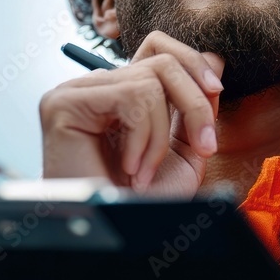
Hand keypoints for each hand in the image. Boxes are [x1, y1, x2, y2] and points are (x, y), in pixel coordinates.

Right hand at [40, 31, 224, 198]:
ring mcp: (75, 93)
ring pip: (149, 81)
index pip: (158, 47)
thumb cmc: (143, 201)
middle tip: (203, 147)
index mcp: (120, 92)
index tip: (217, 91)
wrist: (116, 232)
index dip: (192, 61)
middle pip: (161, 61)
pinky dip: (143, 138)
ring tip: (145, 173)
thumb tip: (215, 57)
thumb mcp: (183, 149)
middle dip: (194, 103)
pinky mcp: (63, 103)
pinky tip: (130, 169)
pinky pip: (130, 97)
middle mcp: (95, 87)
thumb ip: (195, 105)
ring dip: (161, 136)